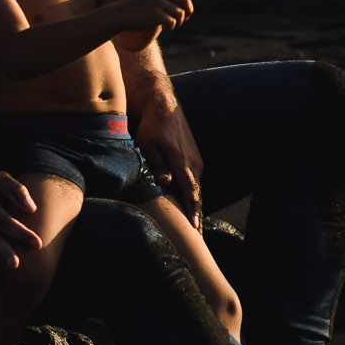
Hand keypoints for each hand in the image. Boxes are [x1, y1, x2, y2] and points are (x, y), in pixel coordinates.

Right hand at [106, 0, 199, 37]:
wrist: (120, 15)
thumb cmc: (137, 10)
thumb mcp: (151, 0)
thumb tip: (187, 4)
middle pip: (185, 1)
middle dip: (187, 12)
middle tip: (184, 19)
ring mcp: (159, 2)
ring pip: (180, 14)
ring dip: (177, 22)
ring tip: (169, 24)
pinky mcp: (157, 14)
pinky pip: (172, 22)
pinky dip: (170, 27)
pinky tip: (162, 27)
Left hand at [137, 102, 205, 229]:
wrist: (165, 106)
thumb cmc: (152, 127)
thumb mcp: (148, 144)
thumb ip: (157, 164)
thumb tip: (166, 183)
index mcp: (182, 162)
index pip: (190, 191)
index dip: (192, 210)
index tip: (195, 227)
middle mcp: (194, 163)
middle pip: (196, 195)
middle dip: (196, 215)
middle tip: (197, 238)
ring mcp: (196, 161)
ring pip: (196, 188)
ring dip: (195, 206)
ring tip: (194, 228)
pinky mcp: (194, 159)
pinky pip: (194, 181)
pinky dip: (192, 195)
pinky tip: (189, 207)